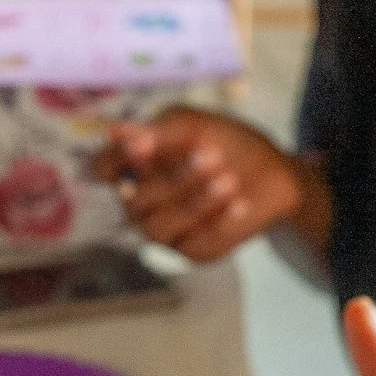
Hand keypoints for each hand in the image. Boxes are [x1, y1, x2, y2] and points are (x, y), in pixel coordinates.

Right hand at [95, 108, 303, 262]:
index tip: (141, 145)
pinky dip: (220, 222)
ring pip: (159, 229)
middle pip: (134, 202)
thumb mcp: (192, 125)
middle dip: (174, 178)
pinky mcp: (195, 250)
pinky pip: (197, 243)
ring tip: (229, 179)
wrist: (272, 171)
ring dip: (195, 202)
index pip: (103, 169)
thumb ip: (157, 132)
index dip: (114, 161)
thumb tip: (116, 130)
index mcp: (135, 168)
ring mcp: (166, 231)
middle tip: (211, 154)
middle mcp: (142, 204)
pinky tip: (241, 203)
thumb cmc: (224, 142)